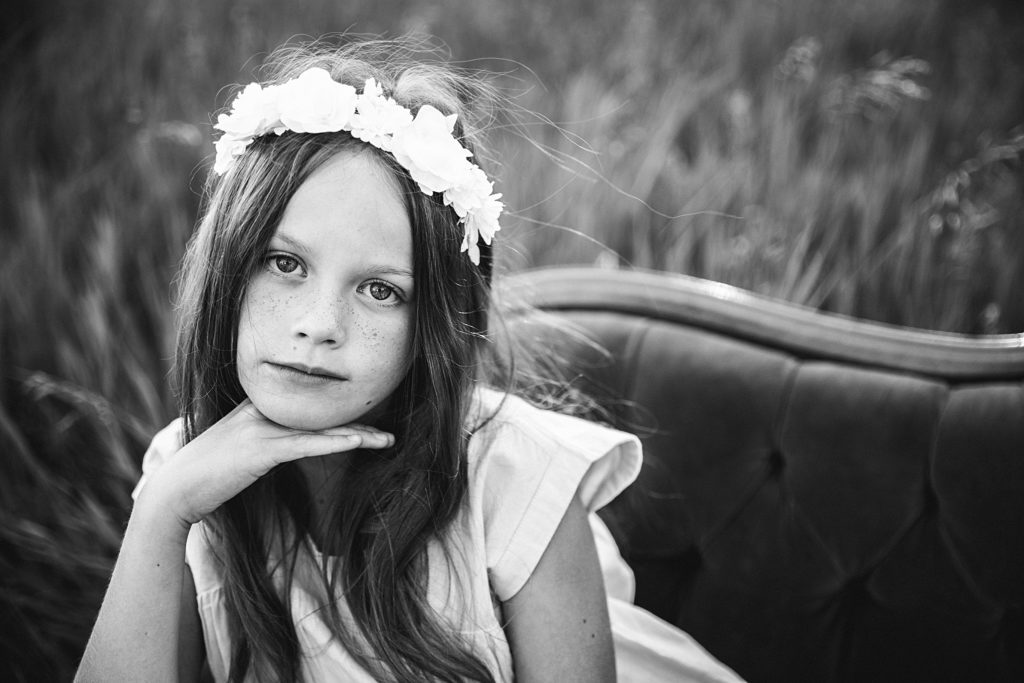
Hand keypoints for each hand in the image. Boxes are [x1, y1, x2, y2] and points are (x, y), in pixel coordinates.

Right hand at [139, 400, 392, 527]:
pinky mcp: (261, 450)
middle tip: (389, 433)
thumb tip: (289, 446)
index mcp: (258, 407)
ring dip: (359, 434)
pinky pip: (307, 444)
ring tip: (388, 440)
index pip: (310, 406)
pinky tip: (360, 442)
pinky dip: (335, 443)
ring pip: (320, 428)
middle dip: (358, 422)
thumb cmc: (207, 476)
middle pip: (321, 414)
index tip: (369, 420)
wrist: (175, 491)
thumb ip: (264, 441)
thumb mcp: (239, 450)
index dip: (340, 414)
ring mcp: (262, 428)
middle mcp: (262, 411)